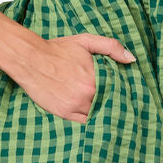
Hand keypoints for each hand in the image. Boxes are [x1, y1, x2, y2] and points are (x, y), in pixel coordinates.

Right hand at [17, 33, 136, 122]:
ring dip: (104, 113)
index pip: (119, 90)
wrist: (30, 59)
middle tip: (122, 105)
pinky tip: (95, 115)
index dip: (124, 92)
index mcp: (95, 77)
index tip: (128, 93)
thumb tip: (132, 59)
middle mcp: (87, 94)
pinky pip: (84, 121)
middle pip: (109, 104)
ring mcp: (75, 105)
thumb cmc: (58, 49)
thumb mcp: (86, 41)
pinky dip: (91, 119)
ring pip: (98, 114)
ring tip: (110, 111)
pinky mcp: (64, 113)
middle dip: (115, 103)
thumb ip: (111, 47)